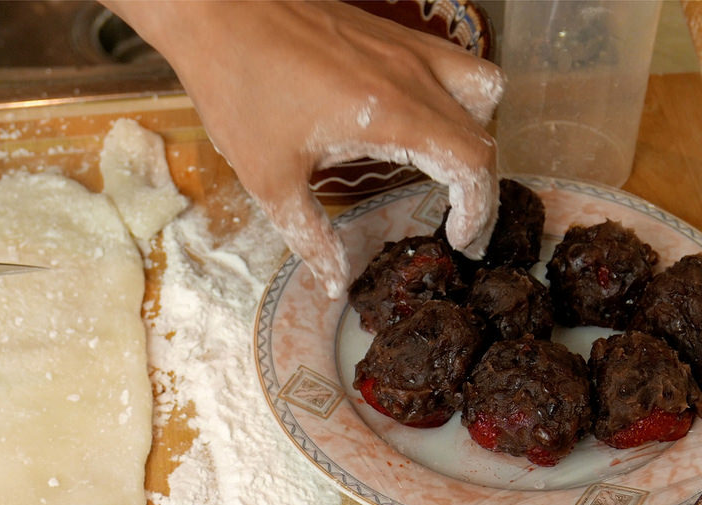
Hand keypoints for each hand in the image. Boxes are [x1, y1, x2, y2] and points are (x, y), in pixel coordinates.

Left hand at [107, 0, 504, 299]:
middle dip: (481, 184)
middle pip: (484, 131)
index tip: (458, 238)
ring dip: (477, 131)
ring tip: (447, 166)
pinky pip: (453, 63)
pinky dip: (457, 97)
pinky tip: (419, 122)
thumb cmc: (239, 87)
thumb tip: (335, 280)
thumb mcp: (270, 178)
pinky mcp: (392, 33)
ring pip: (482, 87)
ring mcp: (406, 47)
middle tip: (459, 219)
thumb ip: (311, 236)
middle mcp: (412, 75)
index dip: (478, 208)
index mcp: (390, 113)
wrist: (217, 11)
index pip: (471, 162)